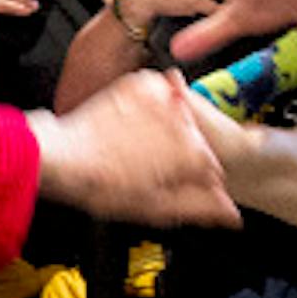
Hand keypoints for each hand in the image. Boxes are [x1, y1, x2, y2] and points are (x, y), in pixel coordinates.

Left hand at [31, 70, 238, 227]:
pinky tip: (135, 126)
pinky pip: (159, 93)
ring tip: (141, 148)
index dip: (199, 182)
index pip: (213, 167)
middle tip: (154, 169)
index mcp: (191, 154)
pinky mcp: (139, 84)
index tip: (184, 186)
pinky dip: (152, 106)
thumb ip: (201, 207)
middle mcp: (181, 121)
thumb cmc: (104, 185)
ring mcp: (160, 98)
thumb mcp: (158, 208)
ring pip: (179, 115)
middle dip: (182, 155)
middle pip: (196, 140)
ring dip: (169, 129)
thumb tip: (231, 213)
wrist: (66, 157)